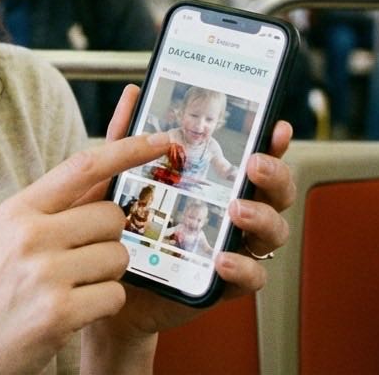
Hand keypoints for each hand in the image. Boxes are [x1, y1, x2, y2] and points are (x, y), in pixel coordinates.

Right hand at [0, 122, 173, 373]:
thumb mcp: (6, 240)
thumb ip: (51, 211)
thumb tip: (106, 181)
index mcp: (16, 211)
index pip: (82, 166)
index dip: (127, 149)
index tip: (159, 140)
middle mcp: (29, 235)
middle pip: (111, 215)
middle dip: (110, 239)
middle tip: (81, 261)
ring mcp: (44, 273)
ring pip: (119, 257)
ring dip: (107, 277)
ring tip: (71, 290)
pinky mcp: (60, 312)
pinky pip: (115, 295)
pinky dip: (103, 306)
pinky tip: (73, 313)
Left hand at [84, 86, 295, 360]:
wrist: (102, 278)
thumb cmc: (116, 225)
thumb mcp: (116, 177)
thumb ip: (126, 138)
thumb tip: (133, 94)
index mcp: (218, 183)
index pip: (256, 158)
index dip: (273, 143)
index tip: (276, 127)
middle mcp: (235, 212)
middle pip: (276, 191)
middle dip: (275, 174)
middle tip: (255, 165)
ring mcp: (234, 246)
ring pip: (273, 233)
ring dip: (262, 218)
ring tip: (237, 210)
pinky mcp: (225, 283)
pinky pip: (252, 277)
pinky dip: (243, 268)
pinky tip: (223, 258)